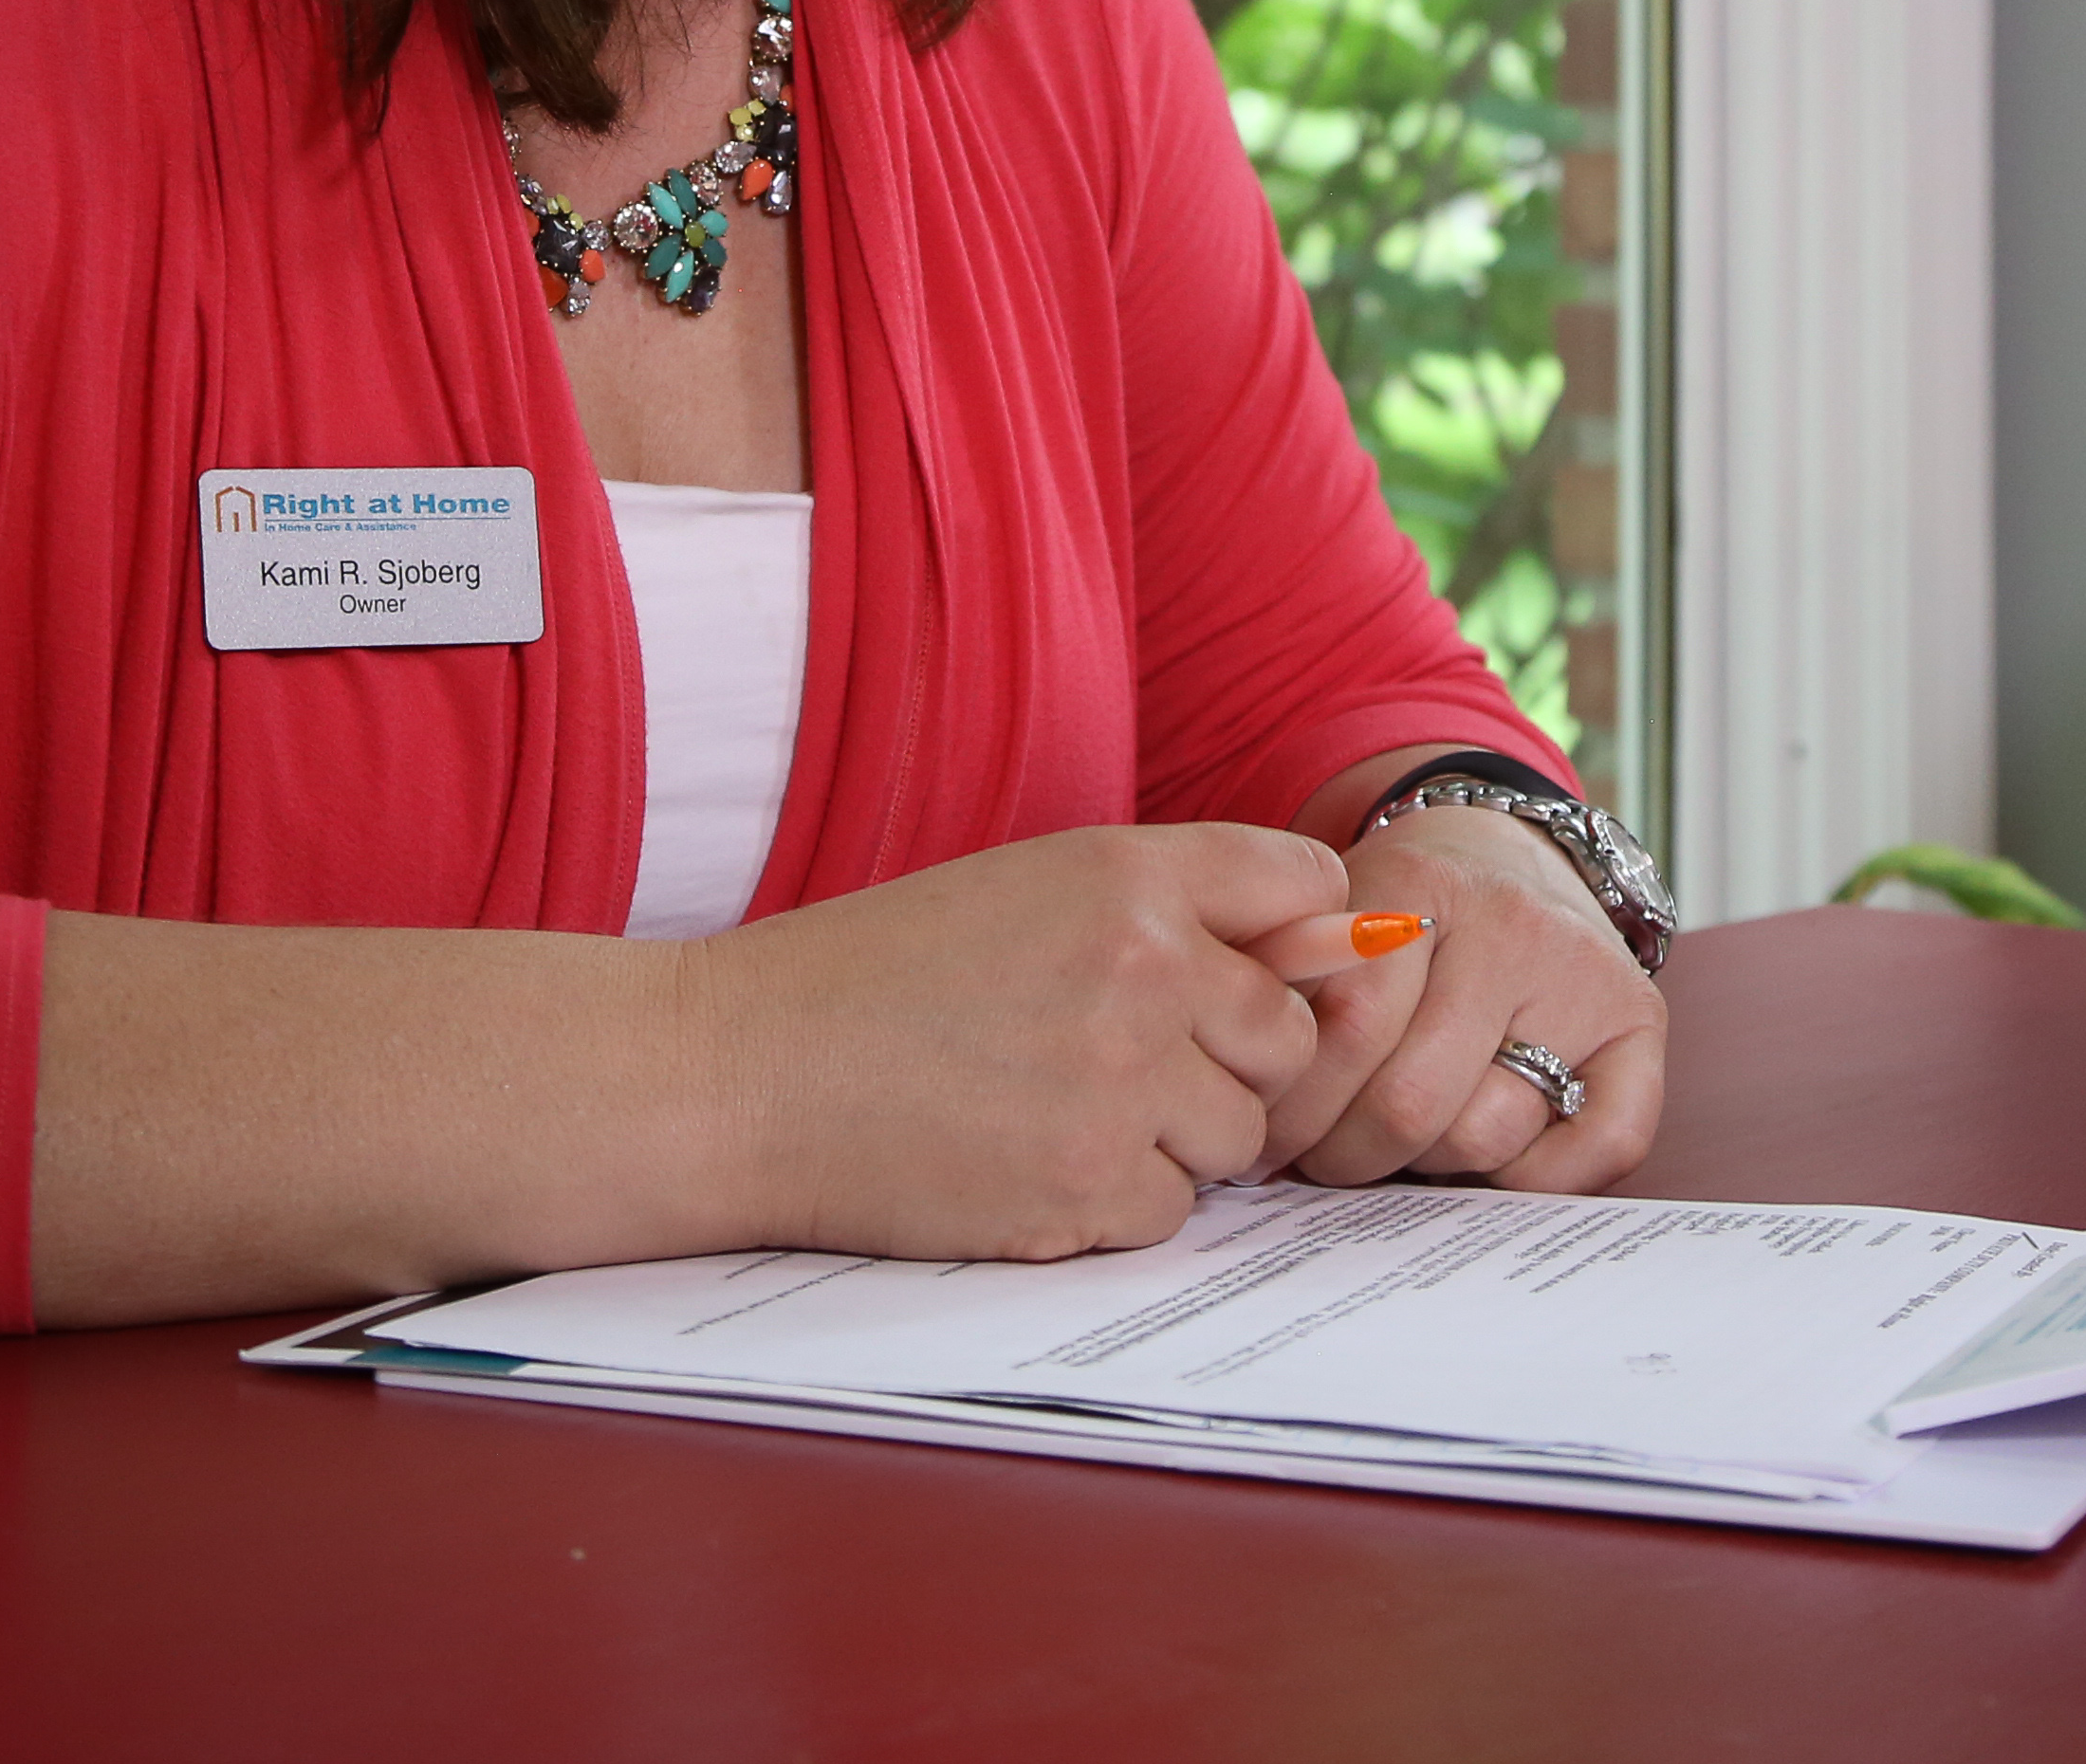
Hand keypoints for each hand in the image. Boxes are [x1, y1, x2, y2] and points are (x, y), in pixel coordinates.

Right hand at [672, 823, 1345, 1260]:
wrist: (739, 1076)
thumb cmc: (874, 980)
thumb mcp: (1027, 892)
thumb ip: (1172, 908)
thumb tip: (1345, 946)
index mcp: (1124, 872)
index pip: (1304, 885)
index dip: (1285, 940)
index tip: (1236, 972)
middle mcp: (1143, 967)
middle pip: (1289, 1035)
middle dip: (1224, 1063)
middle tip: (1107, 1064)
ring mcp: (1121, 1084)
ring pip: (1239, 1137)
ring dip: (1169, 1141)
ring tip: (1048, 1113)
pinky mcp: (1088, 1189)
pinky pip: (1169, 1213)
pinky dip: (1111, 1207)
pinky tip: (1020, 1167)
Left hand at [1259, 805, 1666, 1192]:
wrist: (1508, 856)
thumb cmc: (1403, 913)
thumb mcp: (1335, 913)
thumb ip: (1290, 986)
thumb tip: (1245, 1111)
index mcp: (1420, 882)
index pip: (1347, 1026)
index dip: (1292, 1106)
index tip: (1263, 1133)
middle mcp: (1514, 924)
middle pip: (1410, 1100)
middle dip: (1341, 1154)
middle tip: (1310, 1161)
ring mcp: (1585, 974)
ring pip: (1486, 1134)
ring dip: (1421, 1167)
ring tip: (1383, 1147)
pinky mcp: (1642, 1021)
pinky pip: (1604, 1144)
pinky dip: (1537, 1180)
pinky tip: (1485, 1165)